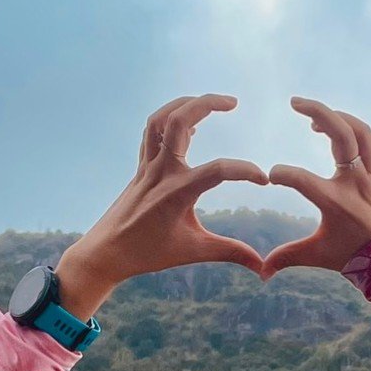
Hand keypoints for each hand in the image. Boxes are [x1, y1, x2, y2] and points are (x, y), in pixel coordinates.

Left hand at [56, 95, 267, 315]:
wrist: (106, 252)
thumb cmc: (148, 253)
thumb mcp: (193, 251)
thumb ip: (230, 252)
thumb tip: (262, 267)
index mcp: (176, 193)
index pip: (218, 170)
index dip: (245, 170)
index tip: (265, 180)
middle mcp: (160, 172)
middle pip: (178, 121)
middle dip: (207, 103)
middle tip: (234, 102)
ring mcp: (147, 166)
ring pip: (160, 119)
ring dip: (184, 104)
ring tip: (211, 103)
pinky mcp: (141, 167)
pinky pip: (152, 132)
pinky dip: (170, 120)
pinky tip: (190, 124)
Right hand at [262, 99, 370, 275]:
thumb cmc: (360, 257)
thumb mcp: (321, 255)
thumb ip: (288, 257)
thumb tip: (261, 273)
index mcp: (337, 202)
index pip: (302, 179)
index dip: (283, 174)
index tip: (271, 175)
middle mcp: (357, 183)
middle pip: (341, 134)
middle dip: (318, 112)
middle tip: (295, 102)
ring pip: (360, 130)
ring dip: (338, 117)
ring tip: (316, 118)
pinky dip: (358, 130)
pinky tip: (342, 132)